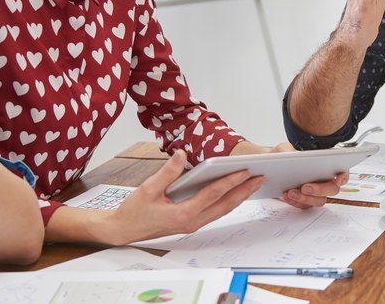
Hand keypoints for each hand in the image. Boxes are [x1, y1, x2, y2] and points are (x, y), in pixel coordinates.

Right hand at [106, 151, 262, 243]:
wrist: (123, 230)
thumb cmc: (134, 211)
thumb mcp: (148, 188)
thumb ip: (167, 172)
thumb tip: (181, 154)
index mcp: (182, 215)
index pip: (212, 195)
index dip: (230, 182)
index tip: (245, 171)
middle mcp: (191, 222)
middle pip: (224, 205)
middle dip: (244, 191)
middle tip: (261, 177)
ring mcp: (192, 224)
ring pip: (222, 210)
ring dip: (239, 197)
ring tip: (253, 183)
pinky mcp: (190, 222)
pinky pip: (214, 211)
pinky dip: (227, 201)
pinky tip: (234, 192)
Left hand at [261, 142, 347, 208]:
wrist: (271, 167)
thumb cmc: (283, 156)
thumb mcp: (283, 149)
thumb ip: (286, 151)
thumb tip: (290, 157)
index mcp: (326, 164)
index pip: (343, 171)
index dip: (344, 176)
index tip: (337, 179)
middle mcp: (324, 180)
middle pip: (332, 189)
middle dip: (320, 189)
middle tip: (305, 187)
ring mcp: (316, 192)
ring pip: (319, 200)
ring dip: (306, 198)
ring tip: (290, 192)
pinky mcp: (306, 200)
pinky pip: (305, 205)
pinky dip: (296, 202)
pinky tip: (286, 196)